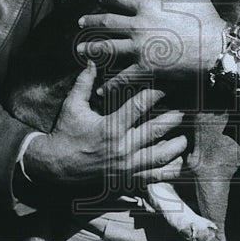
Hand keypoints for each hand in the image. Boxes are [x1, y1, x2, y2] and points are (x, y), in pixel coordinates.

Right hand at [23, 61, 186, 185]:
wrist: (55, 166)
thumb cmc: (65, 133)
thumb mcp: (72, 106)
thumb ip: (84, 83)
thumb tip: (92, 60)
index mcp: (110, 127)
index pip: (140, 106)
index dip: (157, 93)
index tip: (169, 85)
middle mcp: (122, 147)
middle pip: (156, 130)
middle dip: (173, 118)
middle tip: (184, 109)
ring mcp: (126, 166)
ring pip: (161, 156)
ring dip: (176, 146)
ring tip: (184, 137)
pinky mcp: (127, 180)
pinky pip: (154, 177)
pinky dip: (169, 171)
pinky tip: (177, 163)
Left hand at [76, 0, 226, 83]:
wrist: (216, 48)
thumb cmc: (207, 18)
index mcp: (149, 5)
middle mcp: (139, 26)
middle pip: (107, 23)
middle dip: (91, 22)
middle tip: (81, 23)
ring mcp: (140, 48)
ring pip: (108, 48)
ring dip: (92, 49)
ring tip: (80, 51)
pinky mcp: (146, 69)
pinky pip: (123, 76)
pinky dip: (111, 83)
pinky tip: (102, 87)